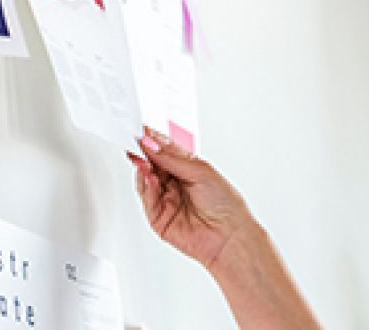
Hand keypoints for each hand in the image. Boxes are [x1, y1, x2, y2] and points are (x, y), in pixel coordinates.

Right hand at [127, 127, 255, 269]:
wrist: (230, 237)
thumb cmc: (226, 205)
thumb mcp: (201, 171)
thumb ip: (173, 157)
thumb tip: (152, 143)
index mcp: (186, 169)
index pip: (163, 151)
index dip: (152, 142)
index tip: (142, 132)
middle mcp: (174, 184)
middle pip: (151, 164)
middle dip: (144, 154)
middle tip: (137, 143)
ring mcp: (165, 200)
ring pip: (145, 180)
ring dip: (143, 168)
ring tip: (143, 160)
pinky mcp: (158, 217)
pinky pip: (147, 199)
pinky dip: (146, 187)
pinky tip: (150, 178)